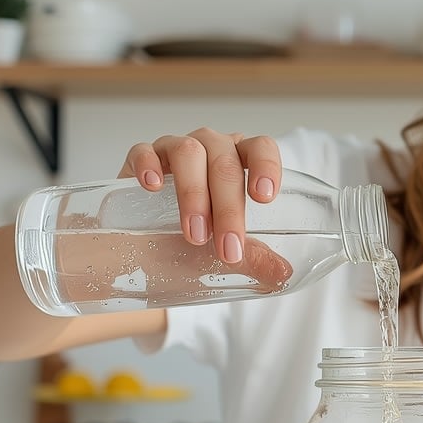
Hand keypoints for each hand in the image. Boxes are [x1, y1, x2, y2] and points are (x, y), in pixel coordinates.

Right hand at [119, 127, 282, 265]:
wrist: (149, 252)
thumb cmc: (196, 241)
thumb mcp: (227, 252)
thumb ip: (255, 259)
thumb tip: (283, 274)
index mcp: (240, 162)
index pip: (260, 148)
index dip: (265, 166)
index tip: (264, 198)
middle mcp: (210, 149)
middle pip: (225, 162)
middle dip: (228, 208)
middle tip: (226, 248)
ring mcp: (173, 150)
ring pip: (188, 152)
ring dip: (193, 193)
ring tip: (195, 234)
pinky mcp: (139, 159)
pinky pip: (143, 152)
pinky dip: (148, 165)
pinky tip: (152, 187)